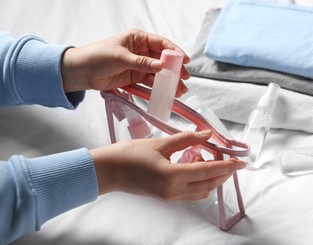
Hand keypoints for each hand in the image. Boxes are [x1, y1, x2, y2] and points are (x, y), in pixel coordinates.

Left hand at [61, 29, 189, 96]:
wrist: (81, 72)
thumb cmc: (98, 57)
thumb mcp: (121, 58)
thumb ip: (142, 62)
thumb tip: (162, 66)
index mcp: (137, 39)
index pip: (161, 43)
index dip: (174, 51)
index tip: (185, 60)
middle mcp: (140, 50)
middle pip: (163, 59)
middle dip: (175, 69)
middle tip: (185, 78)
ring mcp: (139, 65)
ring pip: (158, 72)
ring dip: (169, 81)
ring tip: (180, 90)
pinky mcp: (135, 77)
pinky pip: (150, 82)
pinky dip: (159, 87)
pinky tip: (168, 93)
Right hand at [90, 130, 245, 200]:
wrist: (108, 171)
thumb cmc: (129, 155)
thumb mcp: (160, 143)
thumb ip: (186, 139)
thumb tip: (206, 134)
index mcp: (173, 176)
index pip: (209, 171)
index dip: (227, 166)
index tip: (240, 161)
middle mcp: (174, 191)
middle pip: (209, 184)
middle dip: (223, 173)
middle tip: (227, 158)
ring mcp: (170, 196)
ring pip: (201, 191)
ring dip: (211, 178)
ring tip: (208, 159)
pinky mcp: (166, 197)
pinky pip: (191, 193)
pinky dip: (199, 182)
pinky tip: (195, 166)